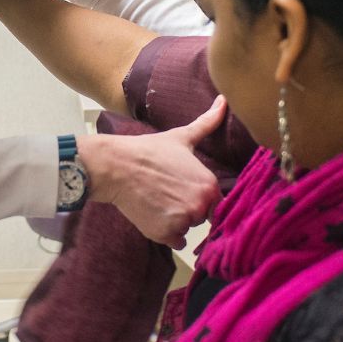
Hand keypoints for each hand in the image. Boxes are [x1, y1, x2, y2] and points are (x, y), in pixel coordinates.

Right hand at [78, 95, 226, 246]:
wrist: (116, 166)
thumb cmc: (148, 151)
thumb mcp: (182, 137)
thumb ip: (208, 123)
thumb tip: (225, 100)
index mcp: (210, 184)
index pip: (217, 202)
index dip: (200, 196)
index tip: (184, 189)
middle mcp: (201, 205)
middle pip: (202, 216)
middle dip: (188, 208)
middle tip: (167, 192)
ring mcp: (183, 221)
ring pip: (188, 228)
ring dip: (176, 221)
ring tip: (158, 200)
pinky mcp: (165, 234)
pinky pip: (175, 241)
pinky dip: (166, 233)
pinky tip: (154, 214)